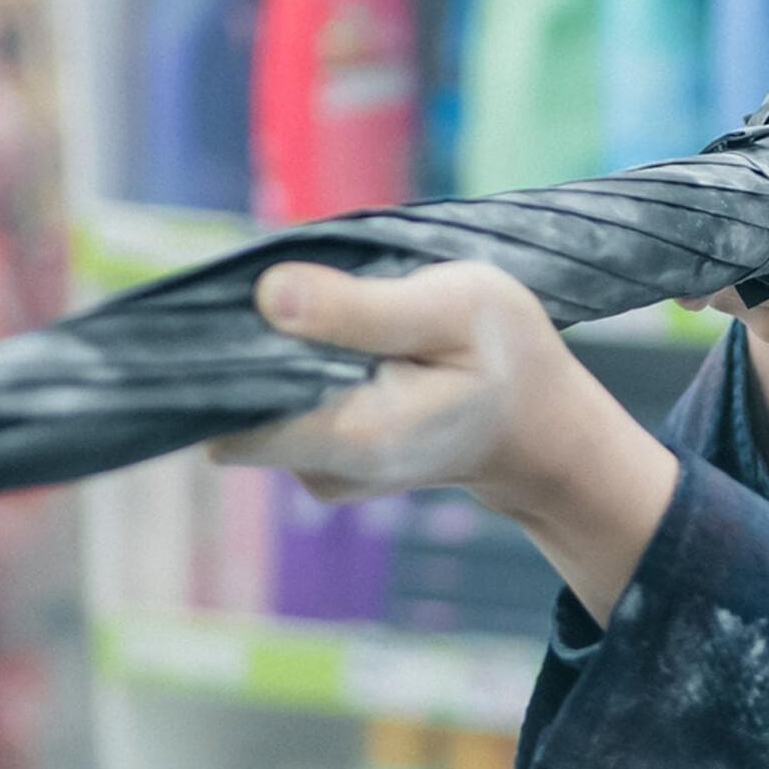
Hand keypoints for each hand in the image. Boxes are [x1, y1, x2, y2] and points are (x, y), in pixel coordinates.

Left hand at [214, 261, 677, 623]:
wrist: (539, 425)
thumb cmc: (507, 358)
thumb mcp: (454, 306)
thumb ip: (360, 308)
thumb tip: (267, 295)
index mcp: (352, 437)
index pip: (232, 411)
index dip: (230, 351)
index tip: (263, 300)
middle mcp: (321, 470)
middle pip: (235, 405)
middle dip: (260, 346)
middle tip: (326, 298)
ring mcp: (317, 473)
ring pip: (255, 403)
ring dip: (285, 354)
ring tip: (353, 324)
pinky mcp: (318, 462)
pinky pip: (279, 408)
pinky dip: (302, 371)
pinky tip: (354, 350)